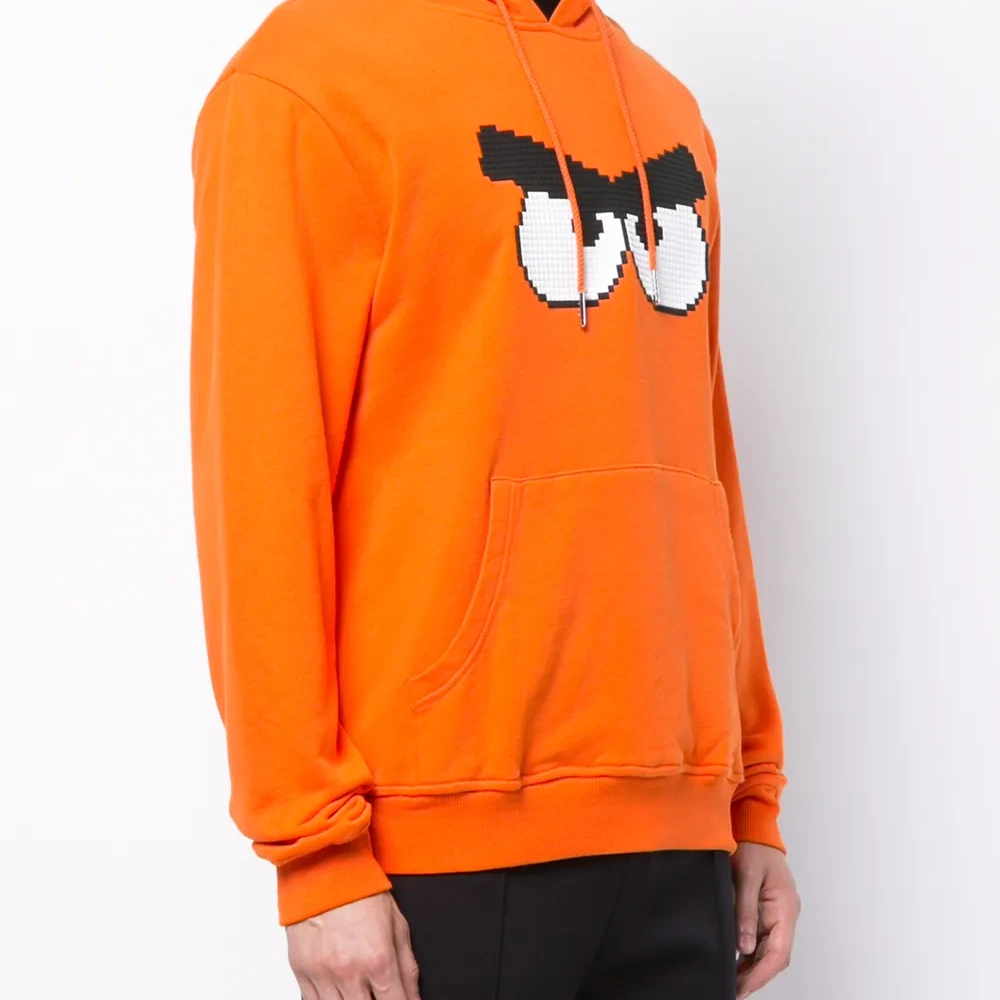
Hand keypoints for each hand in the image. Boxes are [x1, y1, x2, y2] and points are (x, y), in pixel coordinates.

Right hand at [287, 891, 420, 999]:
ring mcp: (322, 974)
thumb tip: (413, 994)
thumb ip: (407, 964)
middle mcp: (349, 971)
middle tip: (380, 993)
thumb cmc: (360, 887)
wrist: (322, 865)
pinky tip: (338, 994)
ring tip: (359, 992)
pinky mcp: (301, 971)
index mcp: (378, 958)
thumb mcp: (396, 922)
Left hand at [731, 842, 800, 998]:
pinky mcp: (766, 910)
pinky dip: (750, 953)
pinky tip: (735, 961)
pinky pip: (761, 938)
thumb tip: (744, 946)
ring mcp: (777, 913)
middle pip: (775, 955)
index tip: (743, 986)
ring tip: (732, 981)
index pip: (779, 951)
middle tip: (734, 989)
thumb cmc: (752, 847)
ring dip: (752, 967)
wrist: (753, 827)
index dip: (761, 973)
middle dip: (756, 975)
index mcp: (785, 907)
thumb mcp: (746, 877)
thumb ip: (745, 911)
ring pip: (768, 950)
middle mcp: (785, 914)